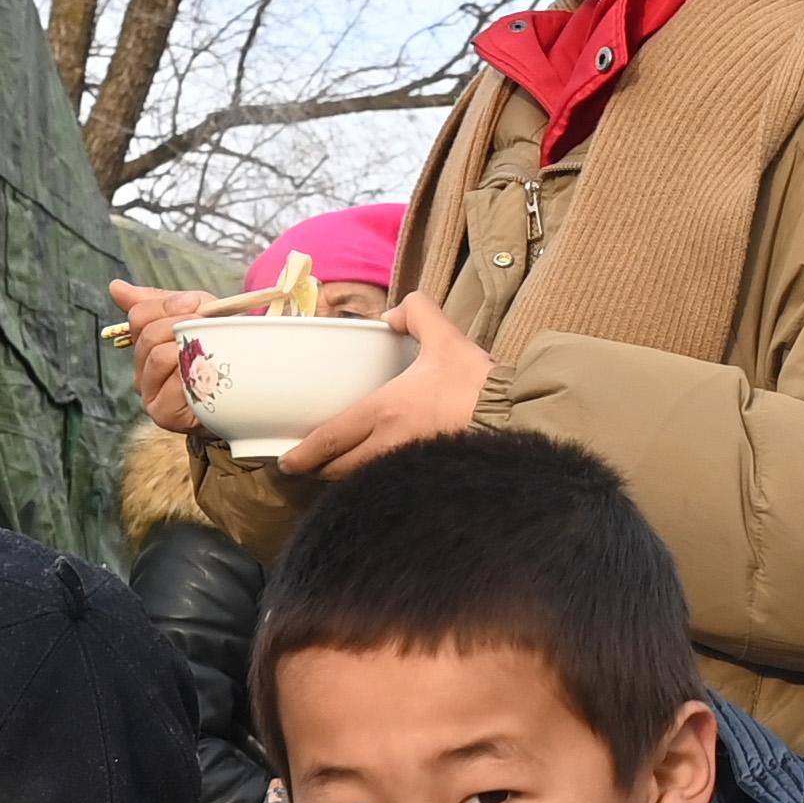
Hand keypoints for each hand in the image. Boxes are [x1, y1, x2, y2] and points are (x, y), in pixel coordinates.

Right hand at [107, 281, 221, 430]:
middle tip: (208, 327)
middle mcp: (142, 370)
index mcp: (146, 344)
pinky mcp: (162, 413)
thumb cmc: (221, 348)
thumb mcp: (197, 315)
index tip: (196, 305)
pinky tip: (208, 375)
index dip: (169, 306)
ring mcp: (149, 393)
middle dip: (182, 325)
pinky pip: (171, 384)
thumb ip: (160, 302)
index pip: (139, 316)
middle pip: (148, 336)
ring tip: (211, 351)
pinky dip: (193, 374)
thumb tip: (115, 287)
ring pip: (158, 357)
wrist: (250, 386)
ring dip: (189, 348)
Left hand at [272, 297, 494, 477]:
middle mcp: (388, 446)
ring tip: (339, 472)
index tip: (286, 462)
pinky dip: (374, 488)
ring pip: (361, 483)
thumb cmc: (478, 383)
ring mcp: (406, 469)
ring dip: (345, 481)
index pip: (330, 439)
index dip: (303, 455)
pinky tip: (376, 481)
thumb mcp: (446, 337)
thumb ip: (416, 314)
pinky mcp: (426, 482)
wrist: (517, 418)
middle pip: (339, 470)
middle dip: (320, 470)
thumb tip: (393, 313)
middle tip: (308, 466)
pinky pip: (388, 489)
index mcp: (384, 411)